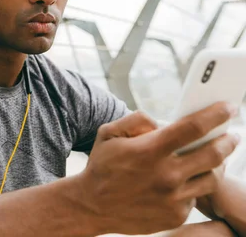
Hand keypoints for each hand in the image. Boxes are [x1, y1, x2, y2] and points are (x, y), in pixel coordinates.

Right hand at [78, 101, 239, 235]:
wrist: (91, 206)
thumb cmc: (102, 166)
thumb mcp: (109, 133)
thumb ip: (137, 120)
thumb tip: (163, 122)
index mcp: (150, 150)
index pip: (194, 127)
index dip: (216, 114)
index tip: (229, 108)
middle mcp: (166, 175)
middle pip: (214, 154)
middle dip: (228, 141)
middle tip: (231, 135)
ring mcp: (173, 198)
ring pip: (212, 178)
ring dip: (217, 165)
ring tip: (214, 156)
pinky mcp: (176, 215)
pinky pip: (196, 197)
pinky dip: (194, 185)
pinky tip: (185, 179)